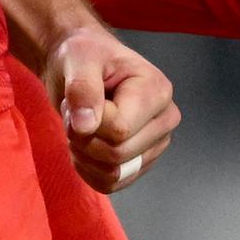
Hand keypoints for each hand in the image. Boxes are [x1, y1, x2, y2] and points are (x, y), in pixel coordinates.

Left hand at [42, 23, 178, 192]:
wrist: (81, 67)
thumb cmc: (84, 55)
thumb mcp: (78, 59)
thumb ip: (82, 88)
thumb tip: (86, 127)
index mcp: (158, 92)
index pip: (120, 130)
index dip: (88, 122)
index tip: (77, 99)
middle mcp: (164, 121)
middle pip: (117, 155)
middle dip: (83, 138)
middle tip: (75, 113)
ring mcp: (154, 146)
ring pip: (114, 174)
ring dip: (84, 153)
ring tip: (82, 124)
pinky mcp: (140, 164)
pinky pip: (110, 184)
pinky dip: (88, 169)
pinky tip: (85, 144)